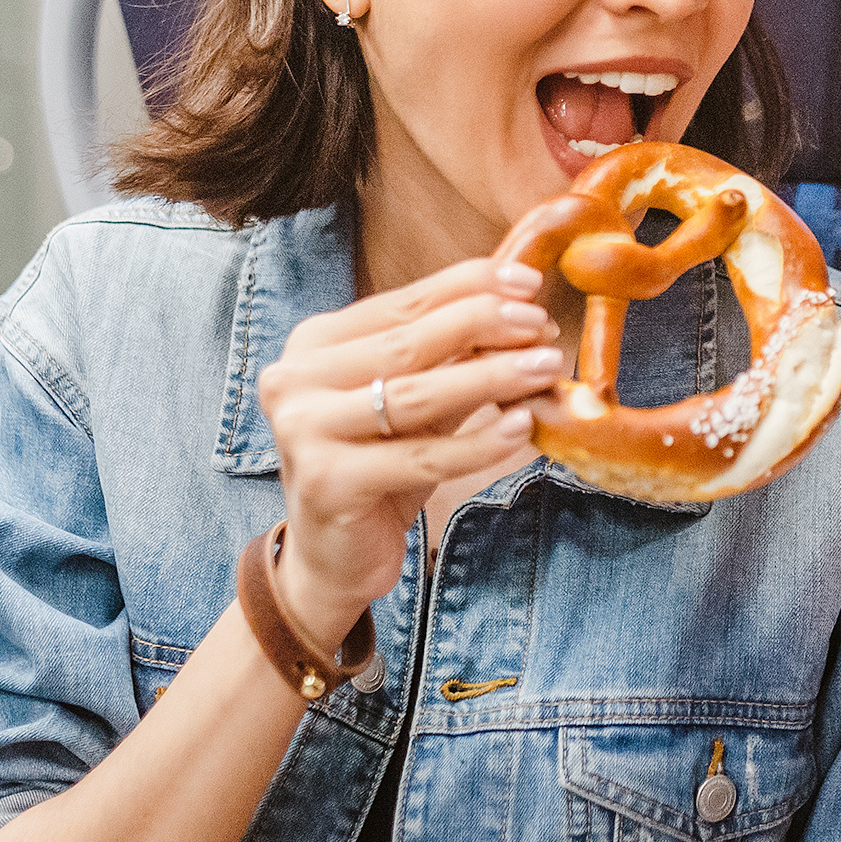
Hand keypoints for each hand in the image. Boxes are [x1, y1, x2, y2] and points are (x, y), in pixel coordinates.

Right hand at [255, 257, 562, 643]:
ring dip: (491, 377)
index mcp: (312, 345)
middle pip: (407, 343)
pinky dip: (478, 442)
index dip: (469, 288)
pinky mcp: (327, 482)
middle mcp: (295, 380)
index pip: (402, 303)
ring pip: (416, 395)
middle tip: (541, 324)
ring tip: (546, 367)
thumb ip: (452, 360)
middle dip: (484, 326)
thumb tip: (521, 313)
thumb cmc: (379, 468)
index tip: (528, 282)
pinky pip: (419, 457)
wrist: (331, 559)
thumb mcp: (415, 405)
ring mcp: (303, 431)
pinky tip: (521, 427)